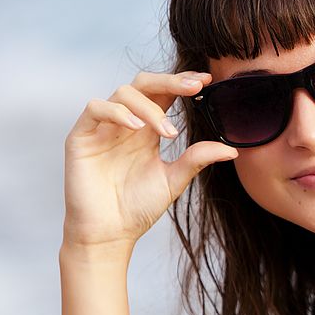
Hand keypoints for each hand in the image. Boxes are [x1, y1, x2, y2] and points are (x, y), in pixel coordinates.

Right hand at [62, 71, 238, 250]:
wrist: (109, 233)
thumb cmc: (137, 208)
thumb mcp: (174, 180)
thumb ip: (197, 159)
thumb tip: (232, 150)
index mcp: (147, 130)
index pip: (164, 94)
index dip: (182, 83)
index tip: (206, 81)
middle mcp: (125, 124)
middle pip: (144, 84)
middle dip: (170, 81)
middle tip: (194, 87)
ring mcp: (102, 128)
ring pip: (123, 93)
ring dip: (150, 106)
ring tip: (168, 132)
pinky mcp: (81, 137)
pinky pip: (95, 109)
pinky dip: (118, 112)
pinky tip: (137, 127)